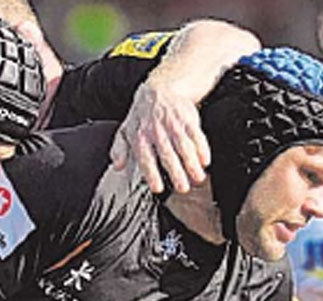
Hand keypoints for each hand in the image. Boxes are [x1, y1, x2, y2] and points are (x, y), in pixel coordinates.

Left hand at [110, 77, 209, 194]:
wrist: (160, 89)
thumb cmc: (143, 116)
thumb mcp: (125, 131)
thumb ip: (119, 150)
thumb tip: (117, 166)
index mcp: (140, 136)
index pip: (146, 158)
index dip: (152, 174)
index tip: (158, 188)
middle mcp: (157, 131)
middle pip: (167, 154)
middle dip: (176, 172)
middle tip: (183, 188)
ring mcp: (174, 124)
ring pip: (184, 145)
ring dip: (192, 163)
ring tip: (198, 178)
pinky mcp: (188, 119)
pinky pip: (196, 134)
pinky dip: (202, 148)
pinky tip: (205, 160)